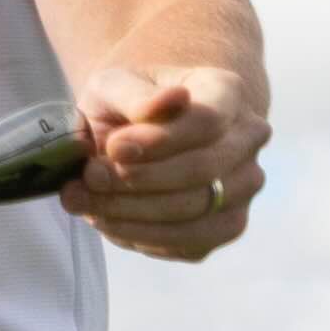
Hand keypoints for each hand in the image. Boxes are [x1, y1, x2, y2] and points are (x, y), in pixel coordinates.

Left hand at [66, 59, 267, 262]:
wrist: (134, 132)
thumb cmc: (125, 106)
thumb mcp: (115, 86)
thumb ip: (136, 96)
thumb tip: (171, 100)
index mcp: (227, 94)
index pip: (208, 122)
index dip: (158, 141)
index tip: (113, 146)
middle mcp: (248, 140)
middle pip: (202, 171)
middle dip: (135, 181)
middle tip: (88, 178)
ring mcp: (243, 185)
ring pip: (195, 212)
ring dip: (130, 213)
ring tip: (82, 200)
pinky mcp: (226, 224)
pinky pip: (189, 243)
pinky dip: (140, 236)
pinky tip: (105, 218)